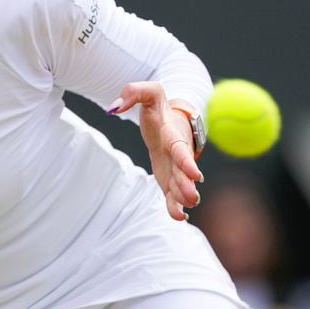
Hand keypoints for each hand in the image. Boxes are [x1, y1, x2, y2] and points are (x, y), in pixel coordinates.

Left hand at [109, 82, 203, 220]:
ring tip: (185, 210)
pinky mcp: (168, 178)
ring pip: (181, 186)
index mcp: (173, 135)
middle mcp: (178, 155)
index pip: (180, 149)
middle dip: (188, 185)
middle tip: (192, 197)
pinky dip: (176, 205)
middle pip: (184, 172)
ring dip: (183, 198)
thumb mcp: (148, 92)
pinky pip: (173, 194)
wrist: (166, 121)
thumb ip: (133, 92)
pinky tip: (178, 217)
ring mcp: (175, 169)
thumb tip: (113, 108)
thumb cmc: (158, 107)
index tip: (196, 174)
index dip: (187, 161)